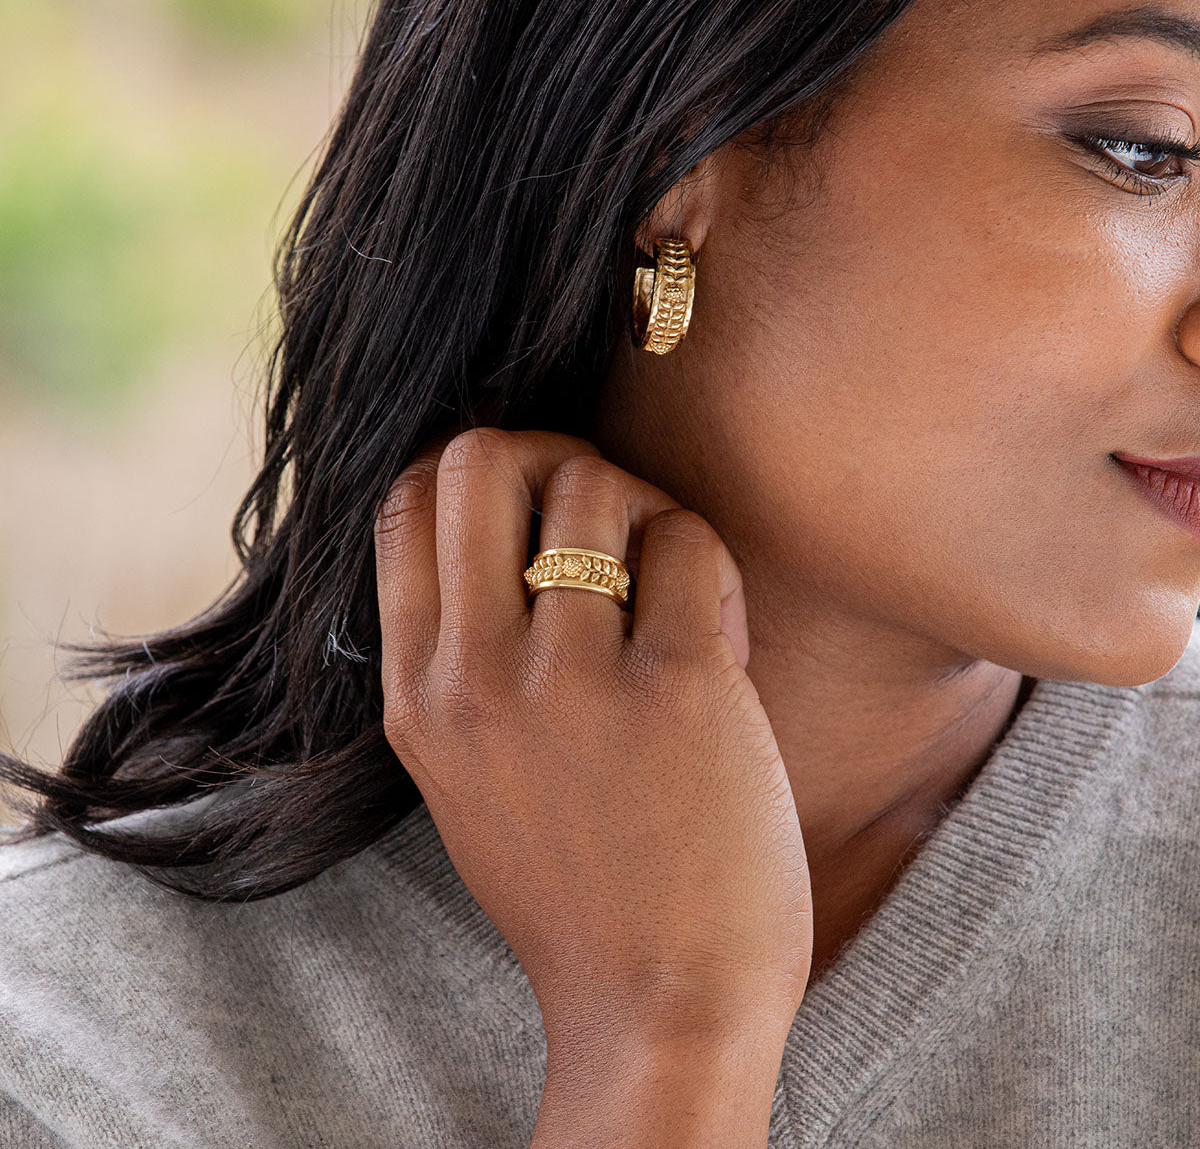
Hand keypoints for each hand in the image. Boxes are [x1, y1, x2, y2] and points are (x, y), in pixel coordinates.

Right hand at [373, 427, 811, 1053]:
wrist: (657, 1009)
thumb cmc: (577, 885)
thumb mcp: (466, 773)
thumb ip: (461, 658)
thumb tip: (503, 528)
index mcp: (416, 694)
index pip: (403, 502)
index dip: (474, 472)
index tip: (532, 505)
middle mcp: (474, 676)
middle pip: (479, 458)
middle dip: (550, 456)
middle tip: (603, 510)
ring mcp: (570, 682)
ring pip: (592, 483)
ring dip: (644, 510)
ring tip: (669, 585)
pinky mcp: (675, 688)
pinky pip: (685, 541)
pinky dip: (708, 564)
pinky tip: (718, 637)